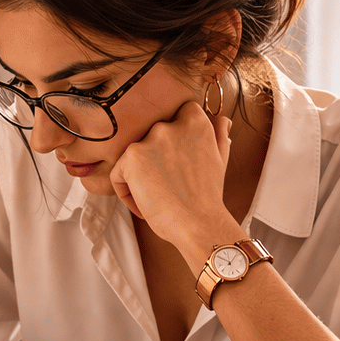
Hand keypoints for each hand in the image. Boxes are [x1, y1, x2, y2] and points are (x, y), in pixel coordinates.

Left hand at [109, 100, 232, 257]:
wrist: (200, 224)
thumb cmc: (207, 197)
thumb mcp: (219, 159)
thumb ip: (217, 135)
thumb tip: (221, 119)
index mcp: (195, 121)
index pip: (175, 116)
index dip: (175, 139)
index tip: (180, 163)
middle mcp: (171, 125)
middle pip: (151, 137)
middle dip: (155, 159)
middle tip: (168, 184)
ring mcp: (150, 139)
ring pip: (133, 155)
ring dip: (140, 175)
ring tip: (156, 196)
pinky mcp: (132, 157)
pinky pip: (118, 173)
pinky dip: (126, 191)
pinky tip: (145, 204)